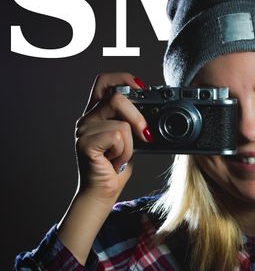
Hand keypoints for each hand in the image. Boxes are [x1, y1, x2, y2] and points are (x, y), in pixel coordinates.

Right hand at [74, 72, 151, 202]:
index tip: (142, 87)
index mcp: (97, 112)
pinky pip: (118, 137)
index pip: (105, 81)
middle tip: (145, 135)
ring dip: (130, 145)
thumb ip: (134, 121)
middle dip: (138, 117)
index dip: (124, 78)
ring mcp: (83, 130)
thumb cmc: (116, 166)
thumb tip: (154, 108)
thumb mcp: (130, 138)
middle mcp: (87, 118)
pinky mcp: (84, 144)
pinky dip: (124, 152)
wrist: (102, 192)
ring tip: (120, 156)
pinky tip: (113, 161)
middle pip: (117, 97)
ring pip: (122, 123)